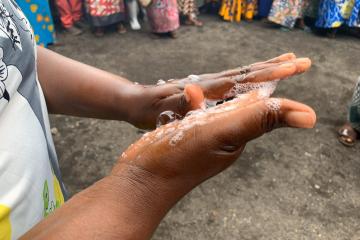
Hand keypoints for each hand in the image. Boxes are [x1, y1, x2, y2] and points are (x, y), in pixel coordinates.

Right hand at [113, 82, 315, 206]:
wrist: (140, 180)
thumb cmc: (178, 158)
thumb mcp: (222, 133)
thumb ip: (258, 119)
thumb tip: (310, 116)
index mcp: (238, 134)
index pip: (263, 105)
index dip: (273, 84)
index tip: (290, 66)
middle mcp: (224, 135)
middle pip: (245, 104)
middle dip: (256, 84)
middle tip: (270, 69)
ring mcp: (203, 136)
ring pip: (221, 106)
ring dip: (227, 91)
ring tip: (238, 80)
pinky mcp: (184, 135)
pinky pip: (198, 112)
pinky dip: (200, 100)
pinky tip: (194, 94)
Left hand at [128, 53, 310, 128]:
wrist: (135, 101)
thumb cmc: (148, 109)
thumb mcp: (161, 110)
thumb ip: (178, 103)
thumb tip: (194, 94)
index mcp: (205, 89)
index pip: (241, 79)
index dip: (266, 74)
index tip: (292, 67)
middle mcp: (210, 83)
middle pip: (247, 72)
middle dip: (274, 67)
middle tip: (301, 61)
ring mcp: (208, 85)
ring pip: (242, 75)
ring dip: (265, 69)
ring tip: (285, 64)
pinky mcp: (205, 90)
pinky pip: (233, 83)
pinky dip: (249, 79)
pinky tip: (256, 83)